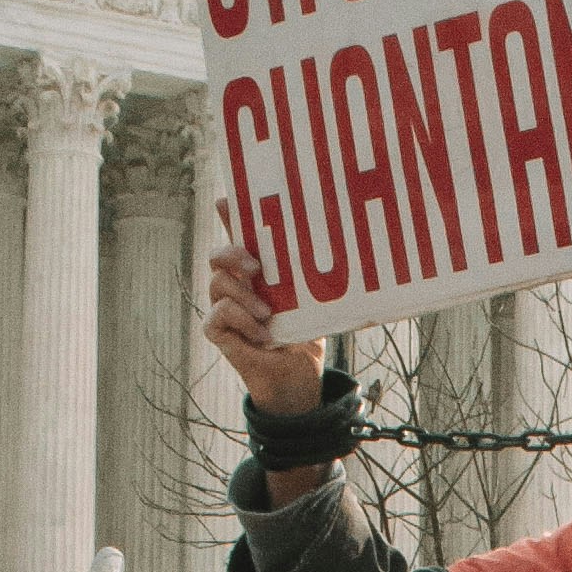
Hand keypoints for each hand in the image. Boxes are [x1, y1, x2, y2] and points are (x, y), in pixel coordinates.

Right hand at [203, 205, 329, 475]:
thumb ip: (318, 276)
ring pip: (217, 284)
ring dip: (245, 296)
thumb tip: (354, 250)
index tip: (228, 197)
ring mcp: (222, 304)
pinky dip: (243, 322)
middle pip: (217, 254)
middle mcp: (234, 281)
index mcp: (255, 267)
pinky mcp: (218, 330)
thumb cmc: (305, 331)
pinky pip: (218, 315)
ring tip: (269, 313)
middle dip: (233, 252)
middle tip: (258, 265)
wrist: (297, 374)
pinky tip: (264, 335)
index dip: (230, 213)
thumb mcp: (313, 298)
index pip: (238, 233)